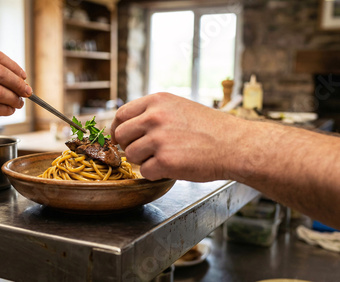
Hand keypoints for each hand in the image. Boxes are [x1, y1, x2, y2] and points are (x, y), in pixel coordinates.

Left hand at [111, 92, 241, 180]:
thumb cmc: (210, 128)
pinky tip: (172, 166)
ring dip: (144, 160)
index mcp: (157, 101)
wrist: (235, 145)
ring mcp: (158, 139)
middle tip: (145, 151)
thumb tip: (127, 125)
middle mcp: (154, 117)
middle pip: (121, 136)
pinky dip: (155, 173)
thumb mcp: (179, 107)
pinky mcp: (165, 161)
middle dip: (129, 146)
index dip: (118, 129)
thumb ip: (153, 113)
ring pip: (131, 155)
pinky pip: (144, 172)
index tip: (121, 138)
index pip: (121, 114)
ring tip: (166, 157)